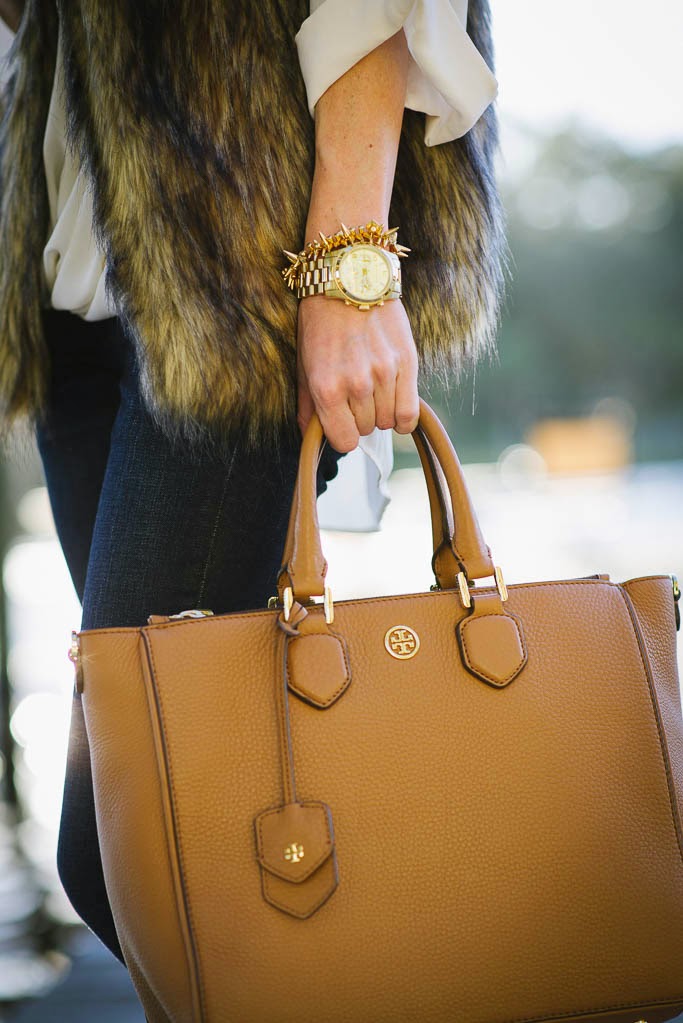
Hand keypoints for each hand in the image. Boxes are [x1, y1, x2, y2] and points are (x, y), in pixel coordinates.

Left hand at [296, 293, 418, 451]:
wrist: (349, 280)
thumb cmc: (321, 324)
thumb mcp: (304, 365)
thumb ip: (307, 407)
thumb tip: (310, 437)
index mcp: (326, 388)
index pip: (344, 442)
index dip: (343, 436)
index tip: (343, 424)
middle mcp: (356, 384)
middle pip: (366, 430)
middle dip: (360, 418)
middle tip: (355, 395)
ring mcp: (383, 374)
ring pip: (387, 421)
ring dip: (380, 412)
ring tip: (373, 390)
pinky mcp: (406, 363)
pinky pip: (410, 413)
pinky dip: (403, 418)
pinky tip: (396, 408)